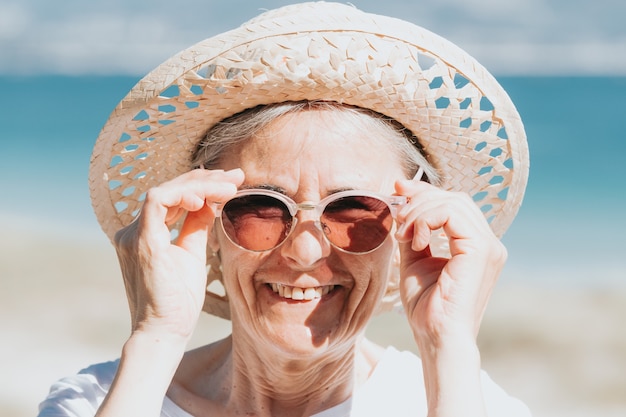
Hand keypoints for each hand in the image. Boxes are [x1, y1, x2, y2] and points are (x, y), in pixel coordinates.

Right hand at [113, 168, 243, 340]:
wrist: (165, 333)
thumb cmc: (178, 302)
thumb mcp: (191, 254)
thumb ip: (196, 227)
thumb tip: (209, 202)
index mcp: (145, 234)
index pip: (172, 198)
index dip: (201, 186)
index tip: (231, 183)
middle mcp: (133, 231)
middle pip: (170, 191)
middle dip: (206, 180)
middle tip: (236, 176)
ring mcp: (133, 235)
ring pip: (165, 191)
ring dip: (200, 185)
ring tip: (229, 187)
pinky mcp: (141, 242)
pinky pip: (157, 201)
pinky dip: (183, 194)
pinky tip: (205, 199)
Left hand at [394, 179, 506, 348]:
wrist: (436, 336)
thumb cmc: (426, 307)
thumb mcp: (414, 259)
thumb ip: (413, 231)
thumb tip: (401, 200)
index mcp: (475, 245)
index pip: (453, 204)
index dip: (425, 192)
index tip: (397, 191)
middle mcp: (487, 243)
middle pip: (454, 198)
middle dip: (419, 199)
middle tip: (396, 215)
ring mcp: (488, 246)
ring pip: (453, 202)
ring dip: (419, 211)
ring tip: (403, 234)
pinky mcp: (481, 250)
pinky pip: (451, 214)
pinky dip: (426, 220)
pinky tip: (415, 241)